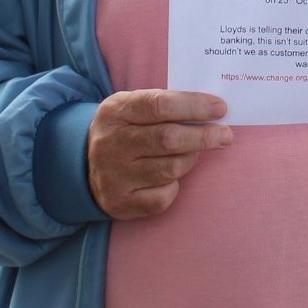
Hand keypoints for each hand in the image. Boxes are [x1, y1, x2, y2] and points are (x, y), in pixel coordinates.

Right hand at [86, 89, 232, 220]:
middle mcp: (112, 143)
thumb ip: (164, 104)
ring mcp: (114, 176)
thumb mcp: (132, 106)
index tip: (220, 109)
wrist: (82, 165)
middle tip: (225, 135)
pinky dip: (174, 187)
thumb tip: (211, 110)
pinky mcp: (120, 203)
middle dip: (203, 136)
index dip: (194, 106)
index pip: (159, 105)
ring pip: (170, 169)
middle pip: (168, 139)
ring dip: (191, 159)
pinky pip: (162, 198)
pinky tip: (171, 178)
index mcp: (116, 112)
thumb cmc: (124, 129)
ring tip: (195, 152)